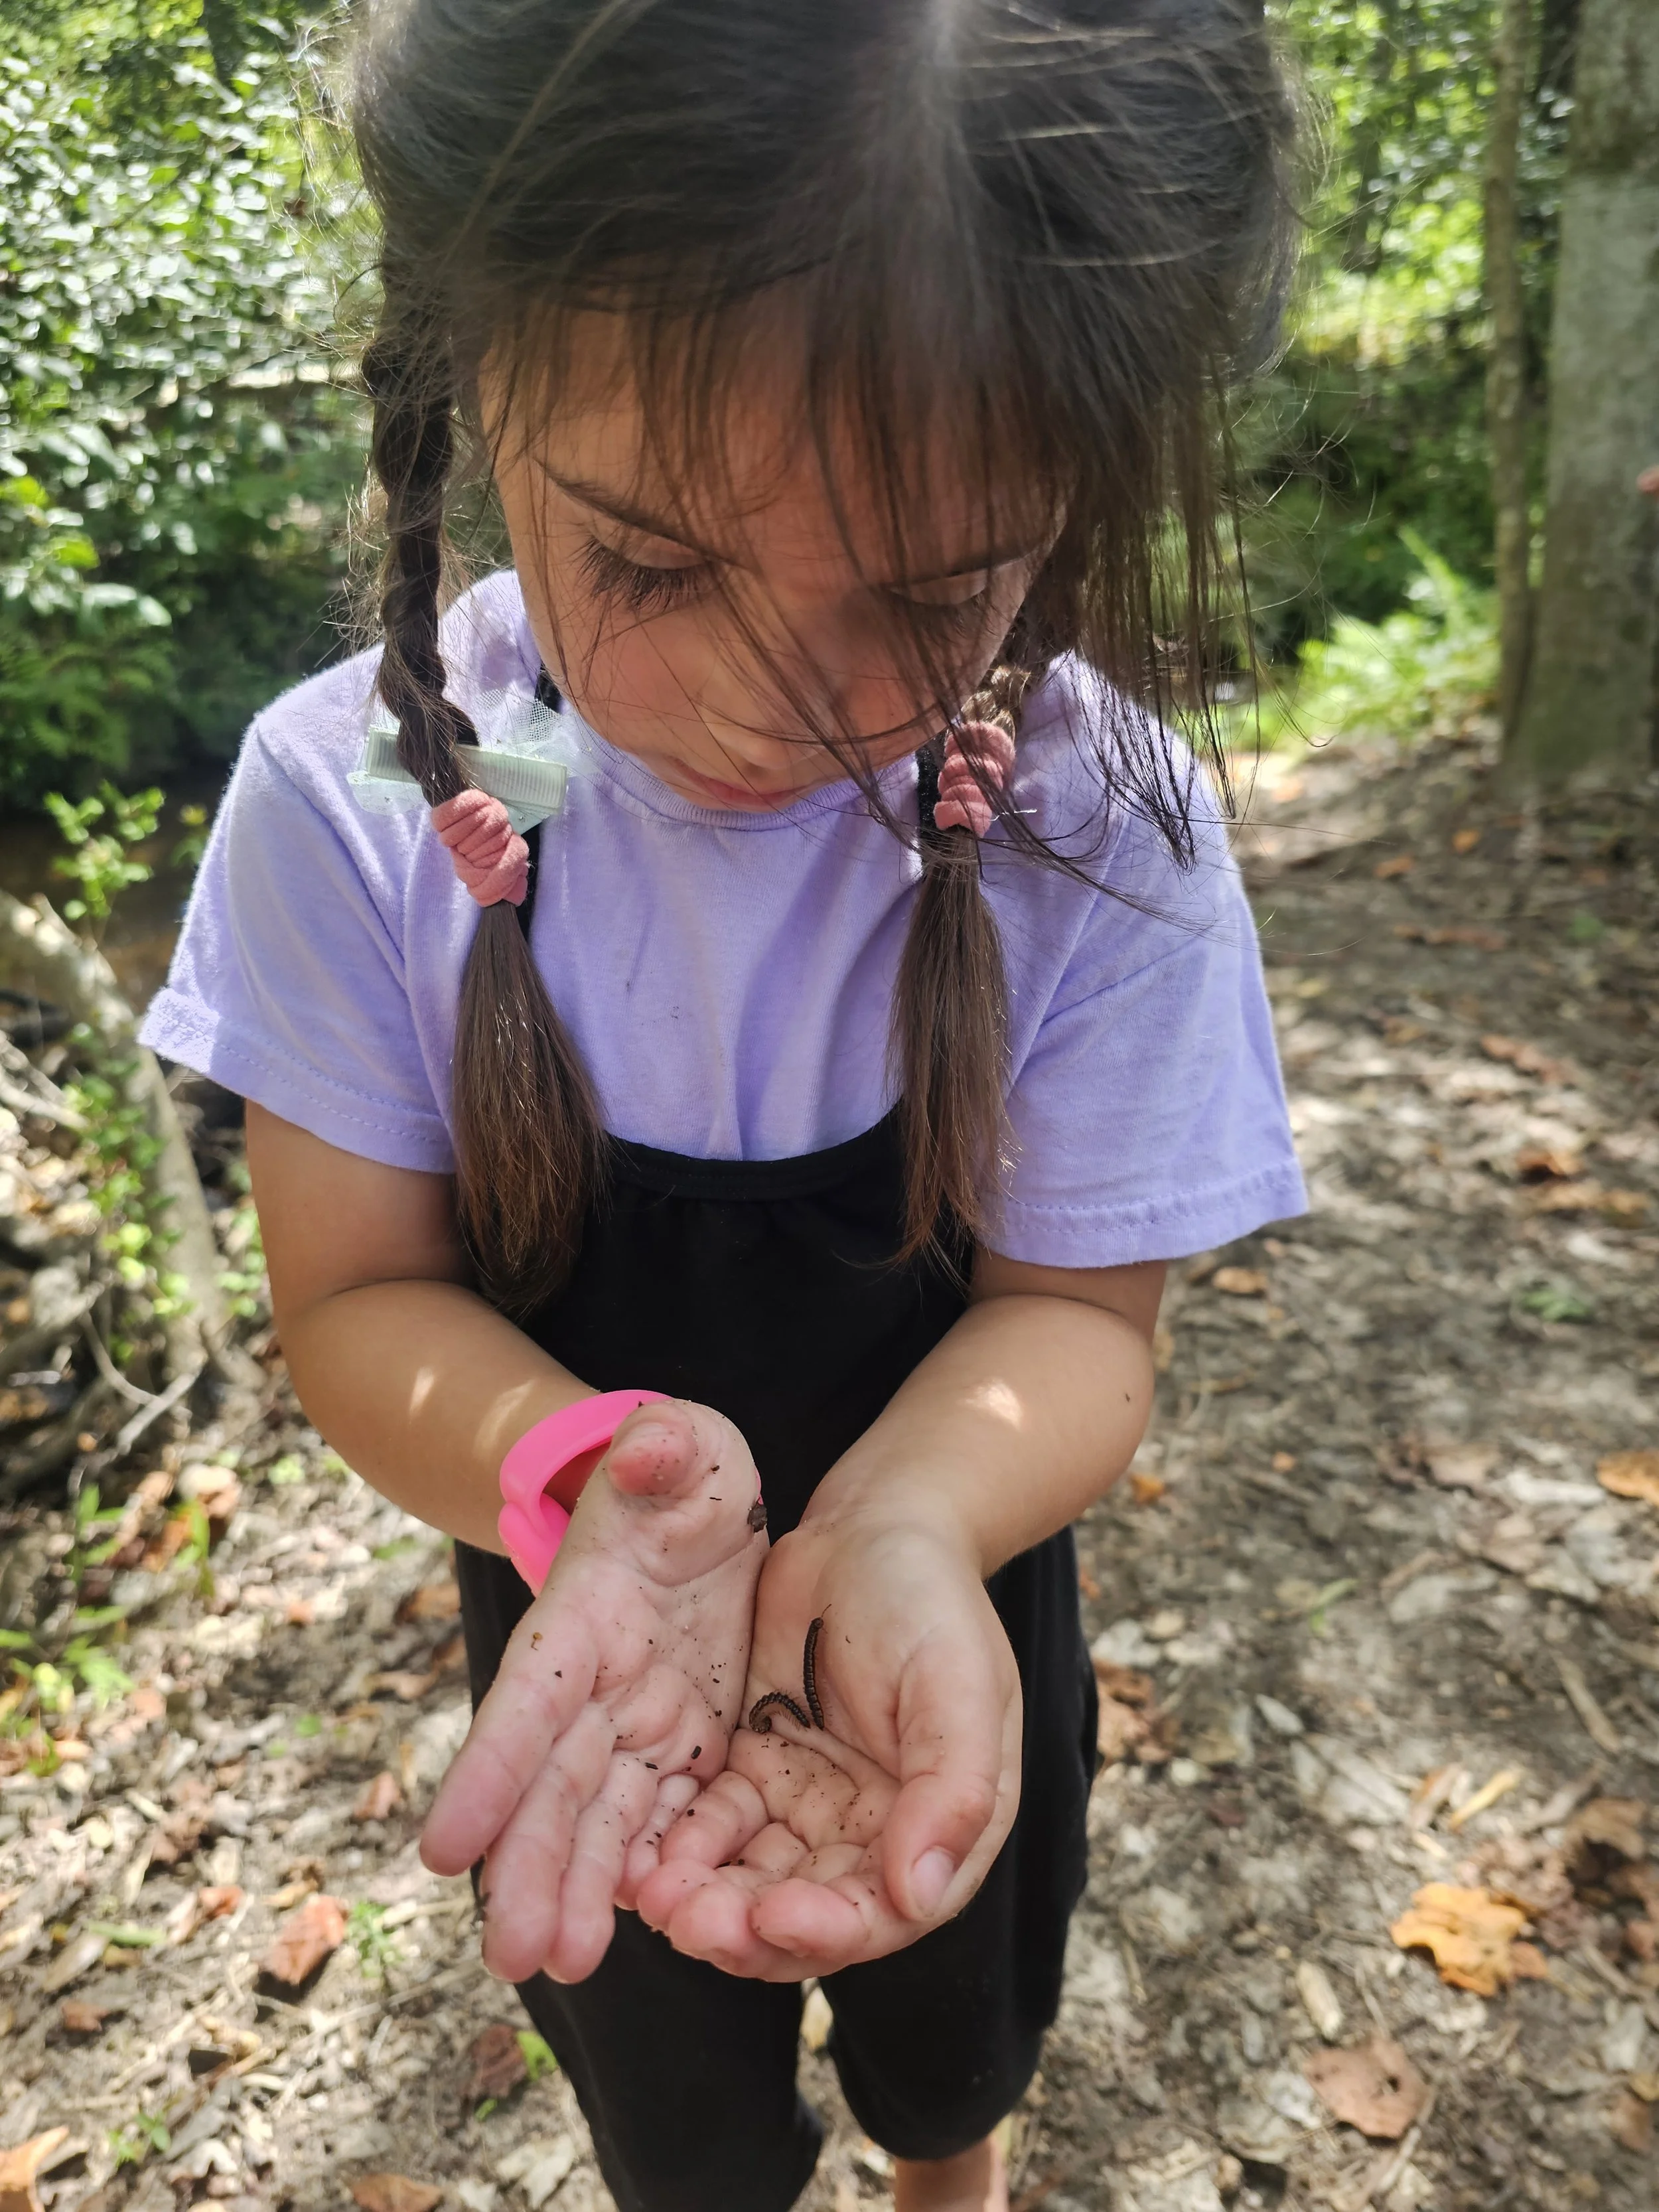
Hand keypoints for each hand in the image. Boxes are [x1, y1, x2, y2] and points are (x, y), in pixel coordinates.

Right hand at [420, 1401, 766, 1983]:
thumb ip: (664, 1447)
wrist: (701, 1506)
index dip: (488, 1770)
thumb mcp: (684, 1445)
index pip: (527, 1700)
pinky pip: (662, 1821)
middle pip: (552, 1786)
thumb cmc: (682, 1471)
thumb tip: (653, 1446)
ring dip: (579, 1893)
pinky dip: (646, 1874)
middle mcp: (596, 1686)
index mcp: (582, 1618)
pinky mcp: (684, 1748)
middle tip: (513, 1958)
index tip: (441, 1848)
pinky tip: (642, 1930)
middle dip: (528, 1870)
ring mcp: (637, 1724)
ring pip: (599, 1822)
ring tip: (563, 1968)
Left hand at [634, 1502, 1021, 1979]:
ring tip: (657, 1897)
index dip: (828, 1930)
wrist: (871, 1526)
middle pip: (807, 1912)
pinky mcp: (755, 1771)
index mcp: (937, 1824)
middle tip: (688, 1921)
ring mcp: (809, 1806)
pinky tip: (645, 1855)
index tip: (772, 1917)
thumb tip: (919, 1894)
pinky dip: (683, 1847)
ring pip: (753, 1883)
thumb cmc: (929, 1598)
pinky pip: (714, 1828)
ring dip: (708, 1901)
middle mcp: (873, 1833)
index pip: (884, 1911)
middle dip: (747, 1929)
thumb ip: (950, 1786)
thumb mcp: (957, 1679)